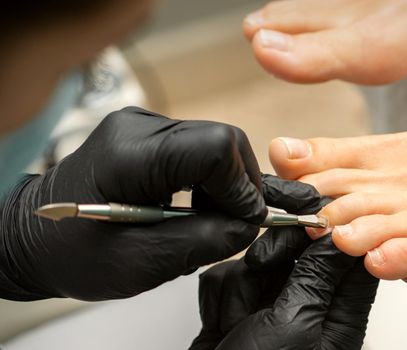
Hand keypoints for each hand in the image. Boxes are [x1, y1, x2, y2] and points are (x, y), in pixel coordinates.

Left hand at [0, 107, 265, 300]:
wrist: (36, 236)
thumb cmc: (72, 253)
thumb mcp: (139, 263)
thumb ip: (202, 242)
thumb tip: (248, 224)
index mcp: (129, 154)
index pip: (214, 148)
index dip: (241, 187)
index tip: (245, 222)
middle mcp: (138, 126)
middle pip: (222, 140)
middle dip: (238, 185)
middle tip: (232, 224)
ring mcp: (144, 125)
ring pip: (217, 143)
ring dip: (226, 184)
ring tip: (209, 219)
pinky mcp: (150, 134)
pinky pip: (200, 149)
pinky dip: (211, 179)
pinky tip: (196, 205)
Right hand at [190, 238, 377, 349]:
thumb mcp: (295, 325)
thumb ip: (316, 276)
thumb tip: (336, 236)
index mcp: (336, 317)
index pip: (349, 259)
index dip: (331, 232)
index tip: (308, 218)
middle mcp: (308, 308)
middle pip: (299, 252)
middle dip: (273, 256)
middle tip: (261, 267)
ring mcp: (273, 307)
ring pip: (260, 261)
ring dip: (241, 286)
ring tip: (237, 319)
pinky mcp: (243, 306)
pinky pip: (231, 277)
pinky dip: (221, 298)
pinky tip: (222, 324)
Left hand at [268, 97, 406, 291]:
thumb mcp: (385, 151)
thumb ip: (333, 155)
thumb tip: (281, 148)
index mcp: (371, 165)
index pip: (317, 170)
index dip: (292, 179)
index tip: (276, 185)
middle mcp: (386, 194)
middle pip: (333, 204)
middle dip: (310, 214)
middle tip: (299, 220)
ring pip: (368, 230)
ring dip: (349, 233)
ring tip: (340, 236)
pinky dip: (397, 259)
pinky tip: (382, 259)